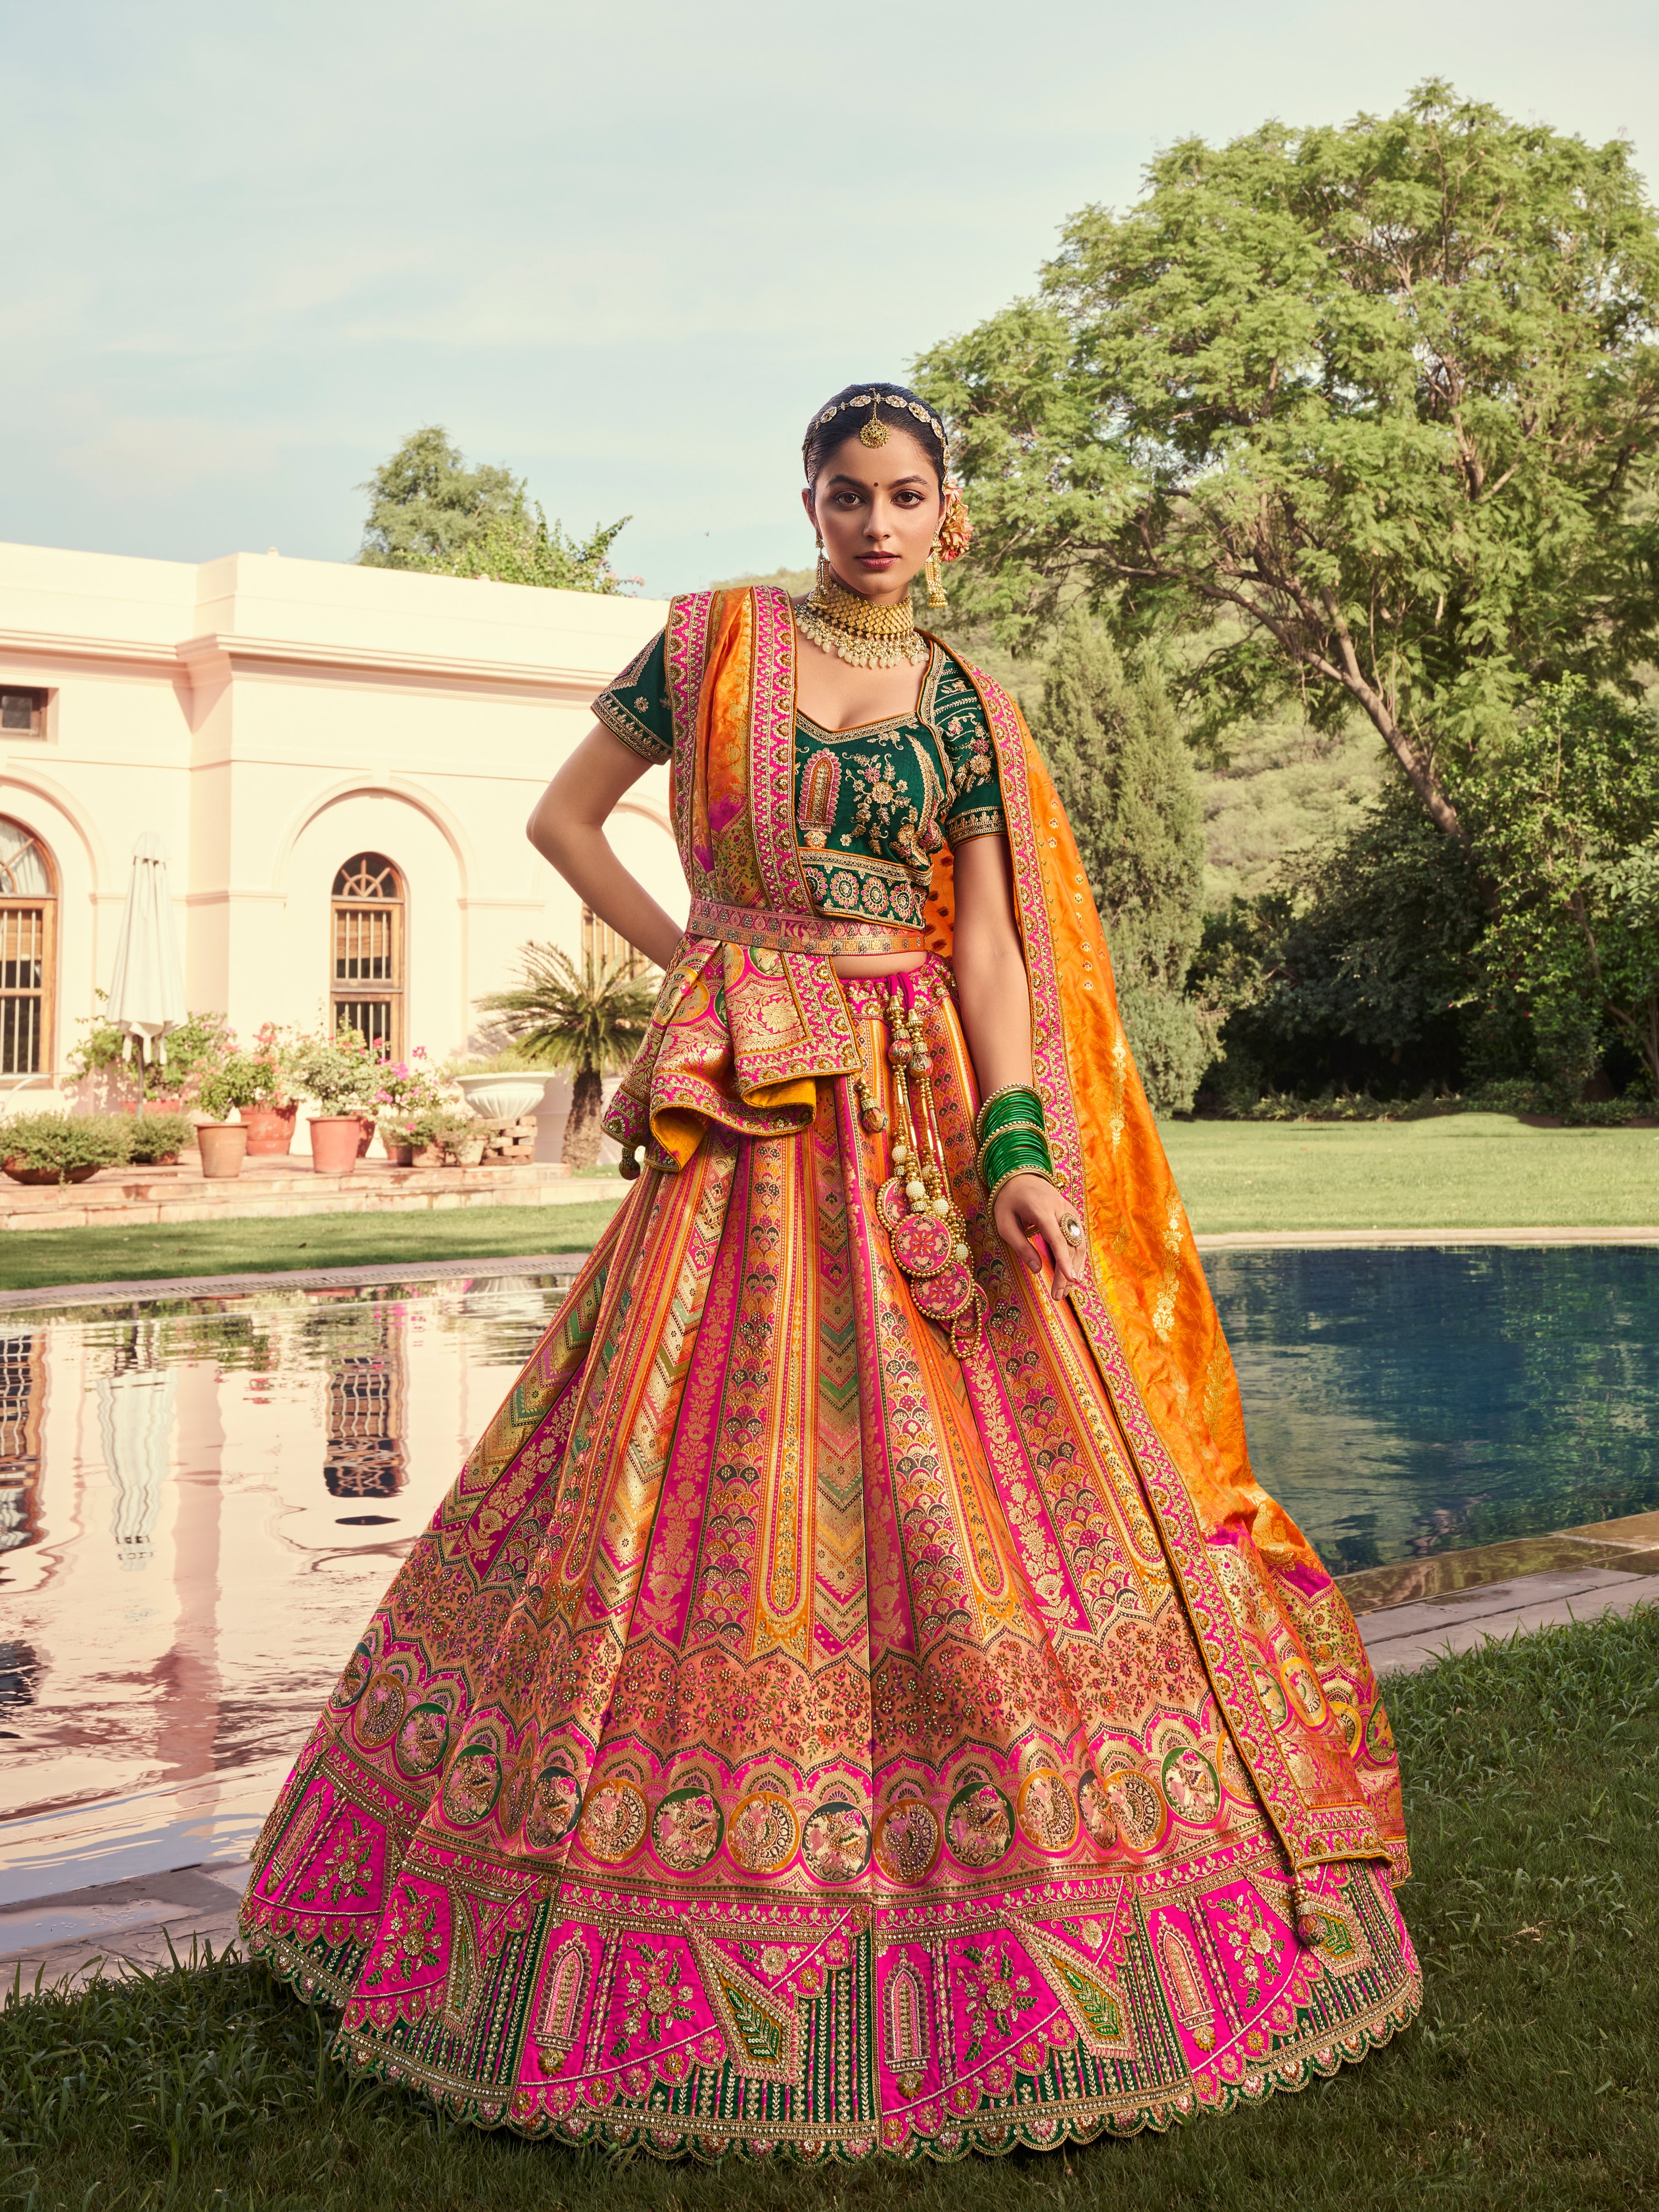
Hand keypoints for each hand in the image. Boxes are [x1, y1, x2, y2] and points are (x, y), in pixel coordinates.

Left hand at [991, 1172, 1087, 1301]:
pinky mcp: (1073, 1214)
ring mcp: (1069, 1211)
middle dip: (1067, 1272)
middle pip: (1070, 1245)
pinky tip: (1072, 1273)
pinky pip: (1079, 1238)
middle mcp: (1060, 1209)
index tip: (1071, 1280)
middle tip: (1059, 1295)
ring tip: (1065, 1290)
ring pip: (1079, 1243)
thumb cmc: (1008, 1201)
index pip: (1057, 1239)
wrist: (1021, 1175)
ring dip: (1075, 1268)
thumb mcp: (1005, 1223)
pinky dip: (1077, 1257)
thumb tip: (1038, 1270)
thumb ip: (1021, 1246)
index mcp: (1041, 1209)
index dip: (1065, 1261)